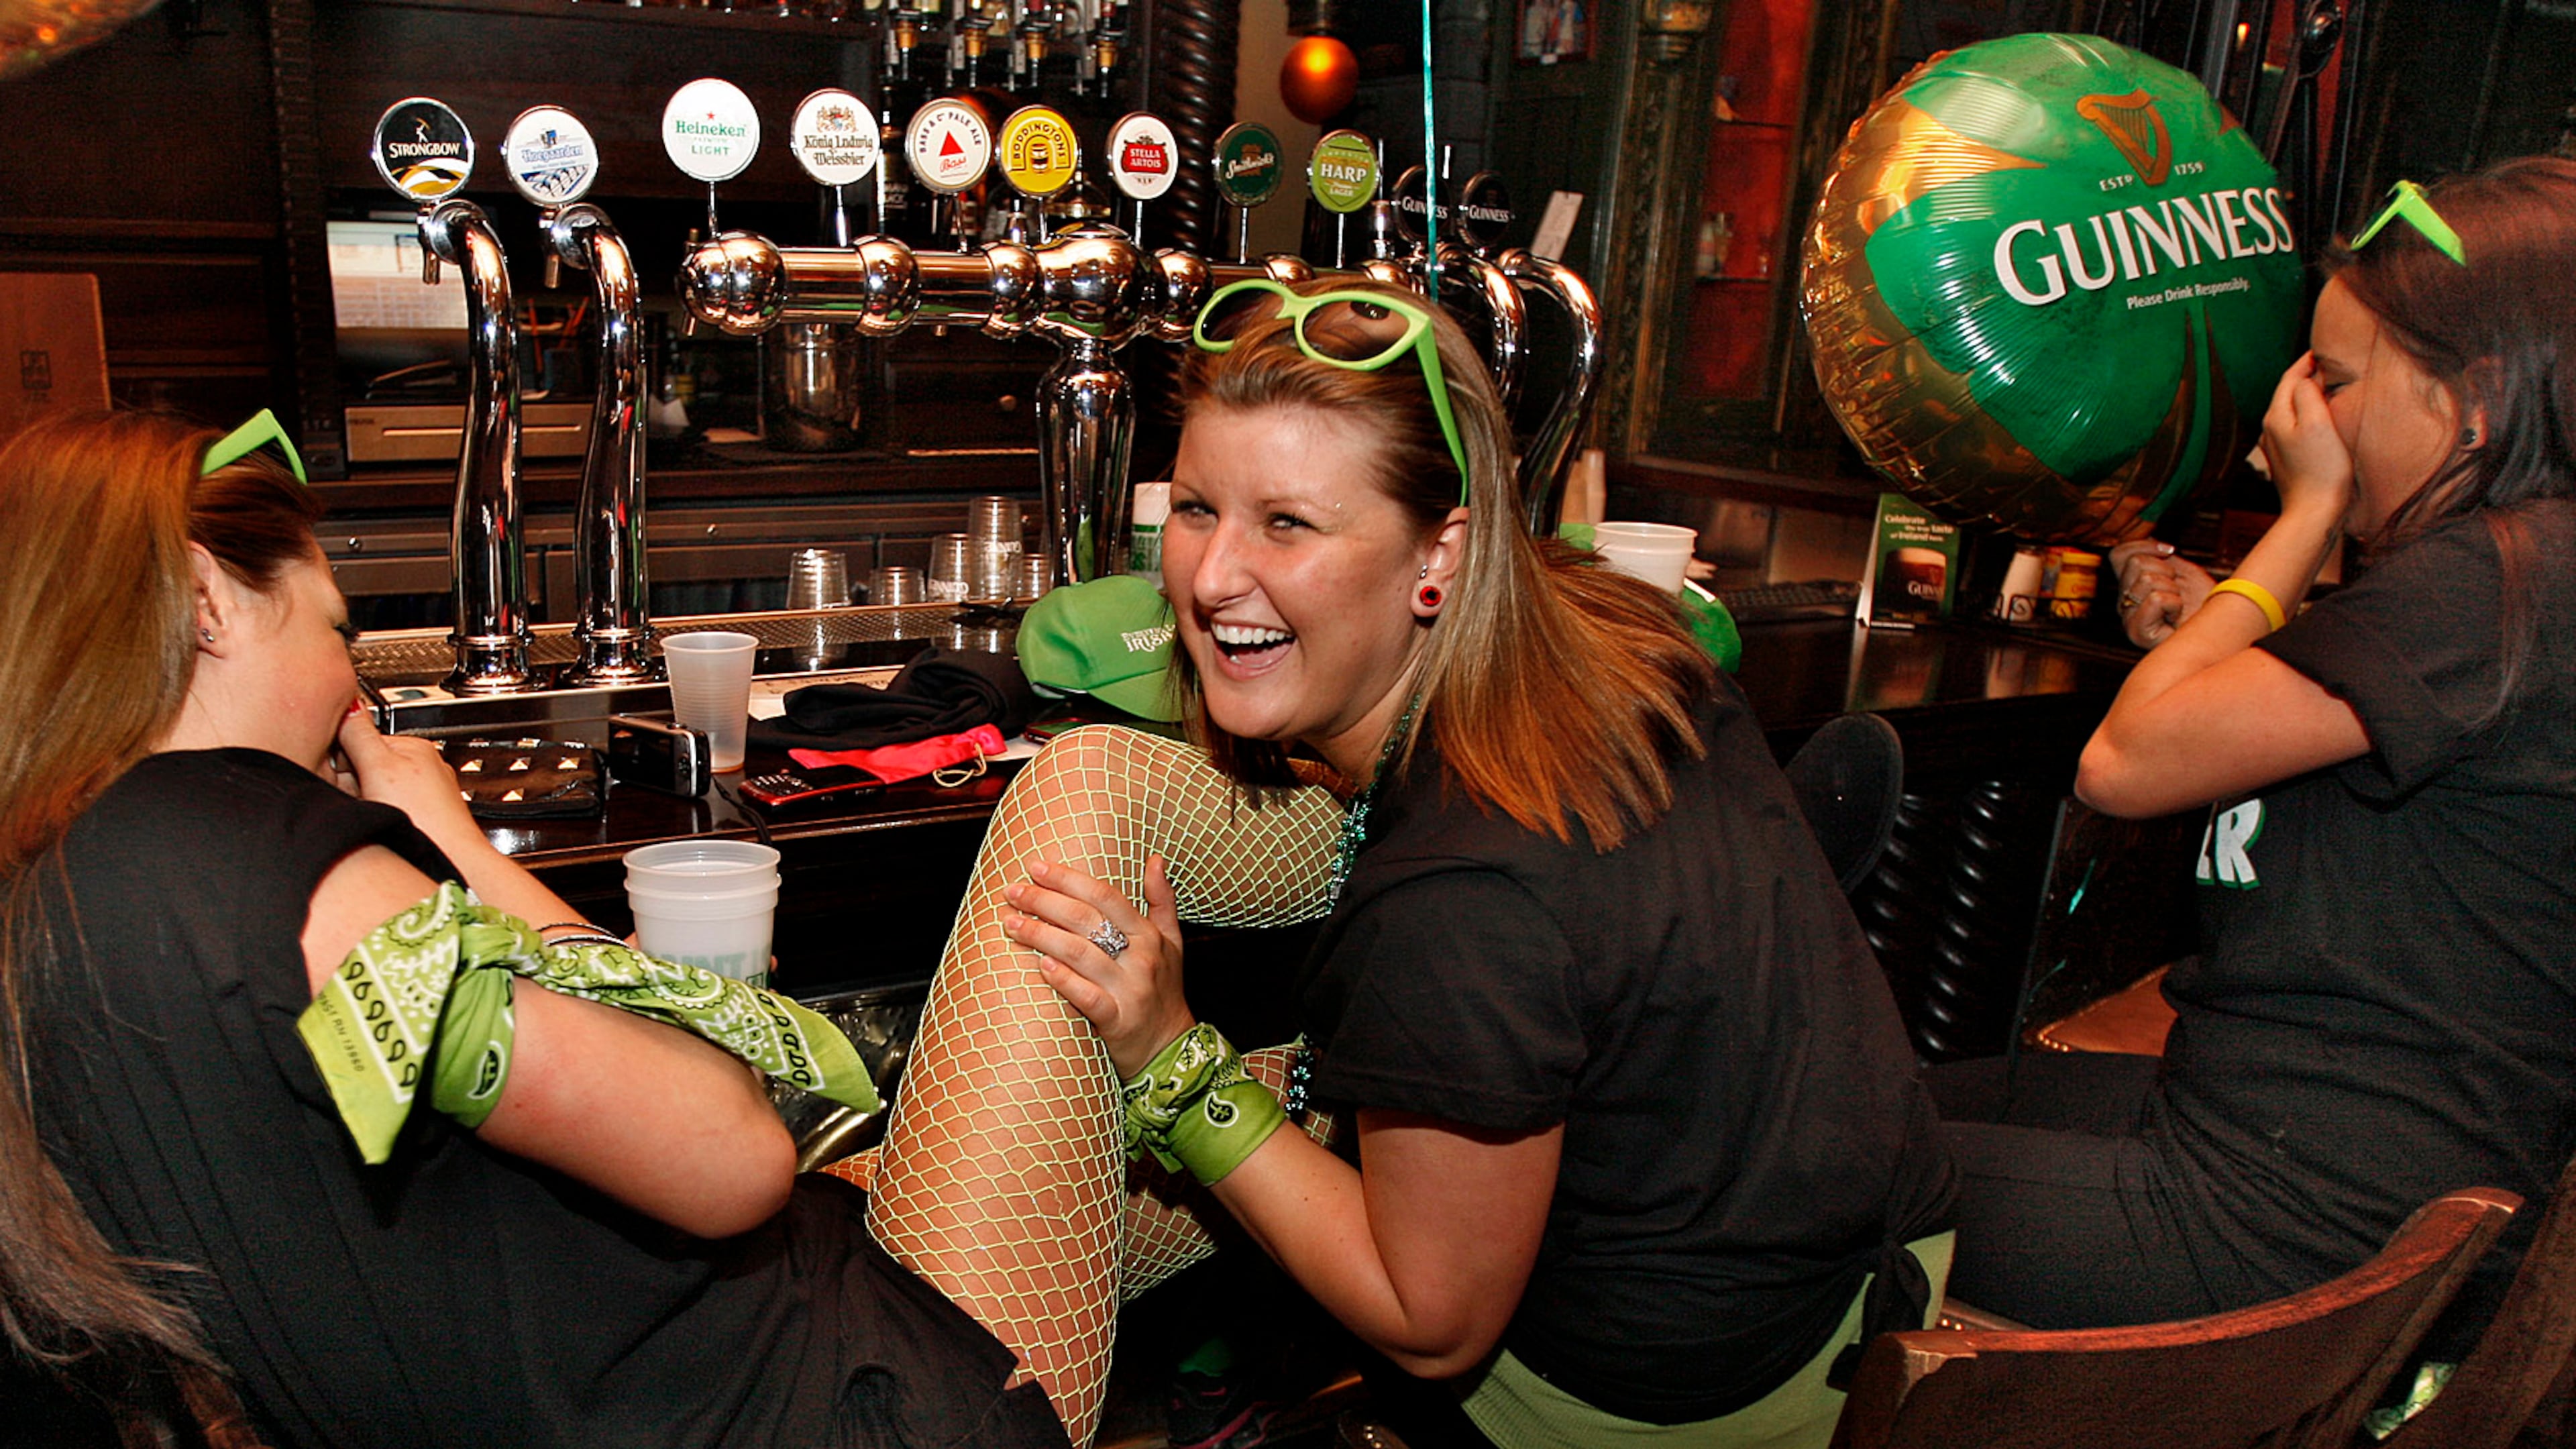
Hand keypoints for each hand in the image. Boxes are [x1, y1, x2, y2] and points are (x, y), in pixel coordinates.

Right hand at [334, 703, 489, 861]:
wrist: (451, 860)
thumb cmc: (422, 817)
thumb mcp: (380, 767)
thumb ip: (359, 734)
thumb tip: (347, 702)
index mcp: (413, 747)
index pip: (360, 739)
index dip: (342, 758)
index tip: (339, 774)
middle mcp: (423, 767)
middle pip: (366, 766)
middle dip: (352, 782)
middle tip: (360, 799)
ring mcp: (423, 794)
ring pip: (374, 791)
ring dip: (363, 802)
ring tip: (373, 814)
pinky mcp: (421, 818)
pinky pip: (387, 810)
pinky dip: (378, 817)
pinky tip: (382, 826)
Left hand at [1007, 855, 1189, 1077]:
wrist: (1170, 1049)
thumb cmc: (1164, 990)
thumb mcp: (1172, 943)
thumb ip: (1162, 900)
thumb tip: (1154, 859)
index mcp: (1149, 935)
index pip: (1106, 896)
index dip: (1069, 879)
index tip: (1036, 867)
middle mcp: (1141, 959)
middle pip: (1086, 920)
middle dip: (1044, 901)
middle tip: (1012, 892)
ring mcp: (1130, 991)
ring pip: (1080, 954)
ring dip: (1041, 935)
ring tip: (1011, 924)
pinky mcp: (1118, 1021)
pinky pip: (1087, 997)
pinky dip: (1063, 980)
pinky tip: (1040, 966)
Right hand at [2109, 540, 2214, 649]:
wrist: (2219, 629)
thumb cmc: (2204, 603)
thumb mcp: (2183, 570)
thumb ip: (2161, 556)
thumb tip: (2149, 538)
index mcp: (2130, 587)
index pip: (2118, 555)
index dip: (2144, 545)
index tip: (2170, 551)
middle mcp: (2124, 603)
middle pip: (2136, 563)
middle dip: (2167, 570)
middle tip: (2178, 590)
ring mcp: (2128, 619)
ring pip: (2146, 579)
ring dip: (2173, 589)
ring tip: (2178, 606)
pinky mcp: (2138, 633)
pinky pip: (2155, 599)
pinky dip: (2174, 604)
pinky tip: (2176, 617)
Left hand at [2259, 352, 2355, 526]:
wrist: (2314, 512)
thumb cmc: (2321, 469)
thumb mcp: (2318, 423)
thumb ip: (2308, 394)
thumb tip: (2306, 377)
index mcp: (2276, 416)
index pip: (2290, 377)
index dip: (2307, 361)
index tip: (2325, 349)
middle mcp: (2271, 429)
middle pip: (2289, 392)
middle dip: (2307, 375)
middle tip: (2329, 363)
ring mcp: (2278, 445)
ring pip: (2293, 409)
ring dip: (2308, 395)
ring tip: (2329, 385)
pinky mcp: (2289, 459)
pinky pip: (2298, 426)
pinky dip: (2310, 414)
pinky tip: (2323, 417)